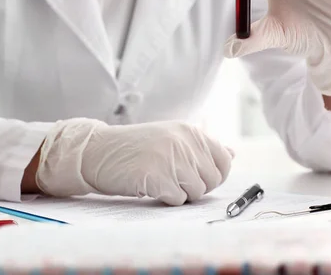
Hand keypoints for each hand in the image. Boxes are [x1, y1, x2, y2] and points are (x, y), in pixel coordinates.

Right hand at [36, 119, 233, 205]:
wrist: (98, 151)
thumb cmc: (135, 148)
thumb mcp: (171, 138)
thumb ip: (201, 147)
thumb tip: (232, 154)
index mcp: (190, 131)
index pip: (224, 160)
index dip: (212, 175)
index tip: (194, 175)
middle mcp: (184, 142)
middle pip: (211, 180)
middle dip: (195, 186)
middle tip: (170, 178)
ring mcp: (171, 159)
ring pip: (196, 192)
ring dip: (179, 193)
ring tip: (159, 179)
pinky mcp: (157, 177)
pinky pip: (177, 199)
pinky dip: (165, 198)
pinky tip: (150, 185)